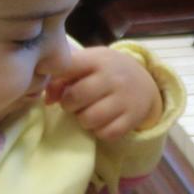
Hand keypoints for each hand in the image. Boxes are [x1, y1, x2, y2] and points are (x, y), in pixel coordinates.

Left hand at [47, 46, 161, 140]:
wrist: (145, 82)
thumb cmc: (106, 72)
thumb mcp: (87, 64)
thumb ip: (63, 75)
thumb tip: (48, 99)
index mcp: (97, 59)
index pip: (68, 66)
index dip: (55, 78)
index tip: (55, 85)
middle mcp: (113, 77)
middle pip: (75, 96)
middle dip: (68, 103)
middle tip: (74, 102)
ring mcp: (124, 98)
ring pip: (88, 119)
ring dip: (83, 119)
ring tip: (88, 112)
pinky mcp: (132, 118)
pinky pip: (106, 134)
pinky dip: (99, 131)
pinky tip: (101, 122)